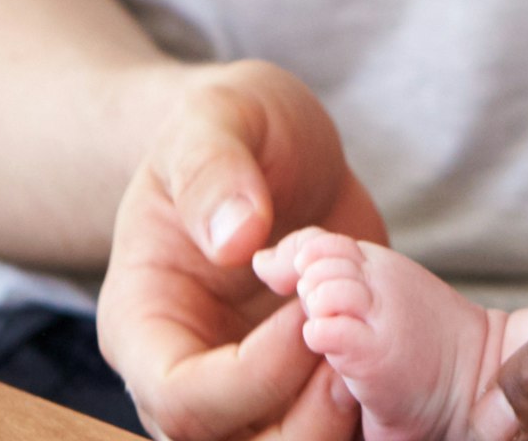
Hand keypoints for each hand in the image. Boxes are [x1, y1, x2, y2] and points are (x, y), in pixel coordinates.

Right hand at [99, 59, 391, 440]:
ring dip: (331, 422)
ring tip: (371, 346)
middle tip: (355, 342)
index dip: (250, 375)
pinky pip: (321, 429)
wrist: (275, 149)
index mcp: (142, 321)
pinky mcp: (295, 385)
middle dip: (299, 415)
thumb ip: (213, 171)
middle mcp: (184, 370)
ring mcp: (240, 388)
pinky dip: (357, 413)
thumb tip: (236, 239)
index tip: (307, 310)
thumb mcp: (216, 118)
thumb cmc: (231, 128)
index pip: (179, 395)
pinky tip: (385, 355)